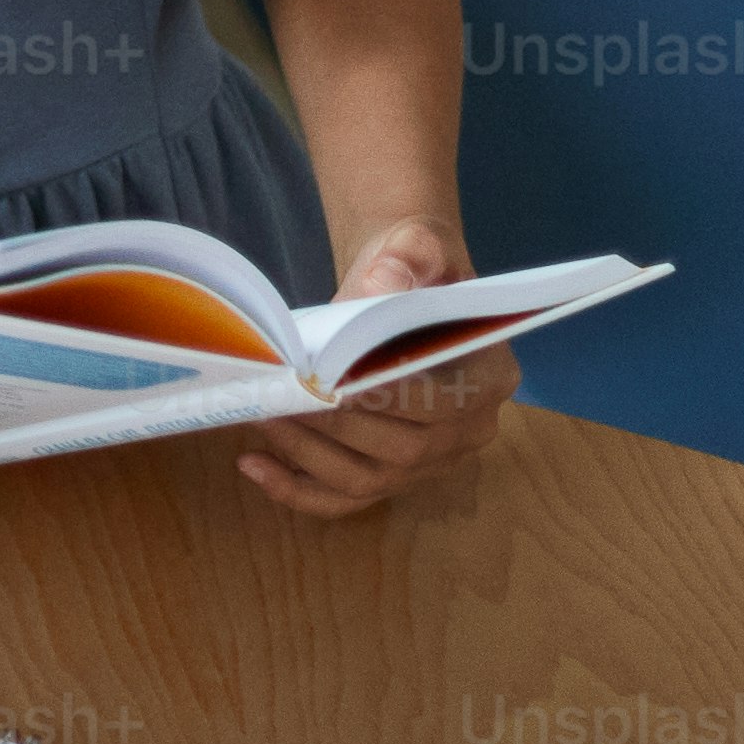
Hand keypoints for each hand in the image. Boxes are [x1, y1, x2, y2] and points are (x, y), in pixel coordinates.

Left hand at [238, 216, 508, 518]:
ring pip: (368, 480)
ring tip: (260, 415)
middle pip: (402, 450)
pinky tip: (253, 464)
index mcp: (490, 378)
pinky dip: (298, 489)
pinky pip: (346, 497)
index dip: (385, 398)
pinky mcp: (391, 473)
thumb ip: (408, 260)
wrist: (397, 283)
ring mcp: (430, 460)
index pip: (442, 404)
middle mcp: (468, 430)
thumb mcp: (418, 245)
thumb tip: (380, 286)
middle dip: (333, 426)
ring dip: (307, 454)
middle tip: (277, 394)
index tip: (329, 381)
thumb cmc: (415, 266)